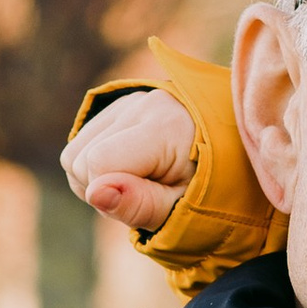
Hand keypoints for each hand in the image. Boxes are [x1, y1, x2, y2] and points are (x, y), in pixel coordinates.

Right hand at [63, 89, 198, 236]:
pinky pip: (81, 142)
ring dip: (97, 179)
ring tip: (141, 183)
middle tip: (146, 195)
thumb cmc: (211, 188)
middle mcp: (142, 104)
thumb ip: (140, 204)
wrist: (233, 154)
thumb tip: (95, 193)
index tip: (145, 202)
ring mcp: (129, 101)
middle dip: (103, 189)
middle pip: (79, 159)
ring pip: (73, 152)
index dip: (111, 194)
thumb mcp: (183, 206)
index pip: (98, 162)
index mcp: (163, 126)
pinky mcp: (119, 105)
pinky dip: (96, 165)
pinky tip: (131, 170)